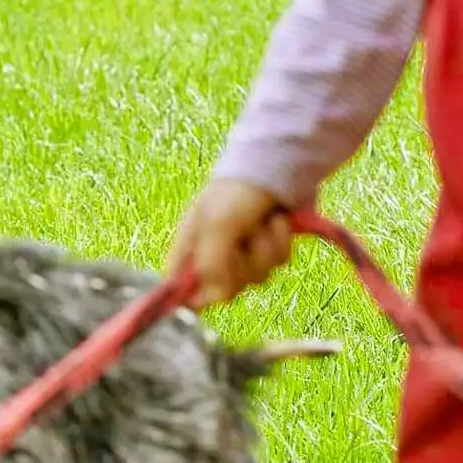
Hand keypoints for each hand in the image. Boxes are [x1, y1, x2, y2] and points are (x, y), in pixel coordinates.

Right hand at [164, 179, 294, 310]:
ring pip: (257, 276)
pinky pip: (278, 264)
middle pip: (226, 288)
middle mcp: (214, 253)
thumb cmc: (238, 191)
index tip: (213, 292)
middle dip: (244, 264)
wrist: (278, 164)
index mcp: (190, 246)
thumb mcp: (218, 225)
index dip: (195, 296)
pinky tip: (278, 221)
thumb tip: (218, 297)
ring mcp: (244, 252)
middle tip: (244, 238)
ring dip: (266, 249)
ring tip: (263, 222)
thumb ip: (213, 265)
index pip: (181, 286)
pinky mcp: (269, 248)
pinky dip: (281, 243)